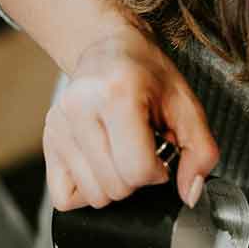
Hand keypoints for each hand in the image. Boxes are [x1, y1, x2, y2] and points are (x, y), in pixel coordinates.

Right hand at [43, 25, 218, 210]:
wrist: (110, 50)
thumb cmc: (149, 77)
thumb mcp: (187, 107)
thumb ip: (201, 153)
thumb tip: (190, 194)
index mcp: (117, 94)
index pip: (137, 170)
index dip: (157, 172)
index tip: (159, 154)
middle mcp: (80, 108)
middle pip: (115, 188)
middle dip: (136, 179)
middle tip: (140, 151)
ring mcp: (58, 126)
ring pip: (93, 196)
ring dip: (114, 185)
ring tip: (120, 154)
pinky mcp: (47, 141)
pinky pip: (65, 198)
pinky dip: (87, 191)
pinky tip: (100, 166)